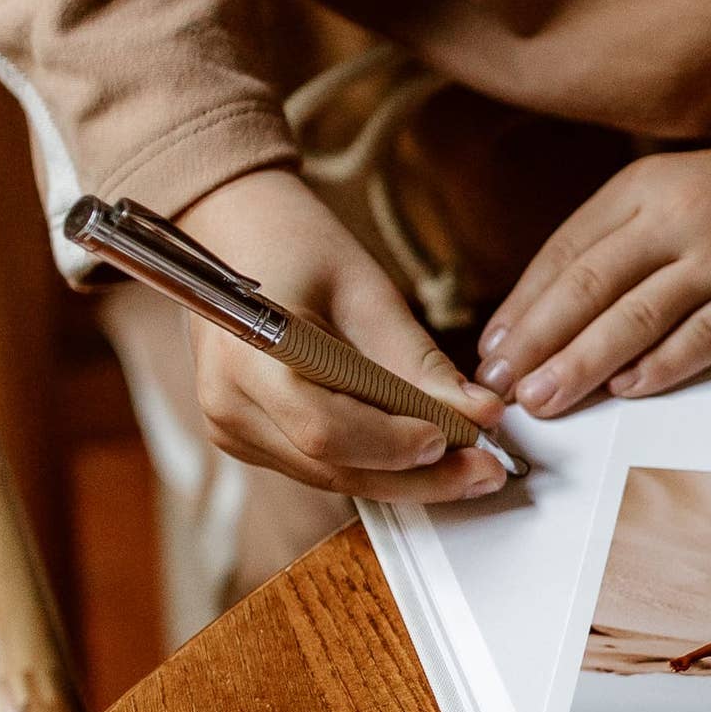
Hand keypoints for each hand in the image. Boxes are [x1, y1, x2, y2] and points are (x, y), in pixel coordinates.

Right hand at [177, 168, 514, 502]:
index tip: (456, 439)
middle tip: (485, 470)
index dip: (394, 445)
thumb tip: (479, 415)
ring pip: (332, 478)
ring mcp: (231, 428)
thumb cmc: (297, 245)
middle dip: (416, 476)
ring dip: (403, 478)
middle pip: (332, 468)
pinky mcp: (248, 438)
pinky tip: (423, 456)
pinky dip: (375, 465)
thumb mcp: (368, 293)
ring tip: (468, 465)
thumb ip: (419, 362)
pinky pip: (321, 467)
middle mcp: (225, 405)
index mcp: (248, 358)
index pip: (325, 432)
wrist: (236, 233)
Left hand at [479, 16, 710, 416]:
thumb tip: (542, 311)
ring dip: (584, 361)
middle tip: (498, 386)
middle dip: (538, 340)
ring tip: (544, 398)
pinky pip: (710, 334)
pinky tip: (627, 390)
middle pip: (593, 283)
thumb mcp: (671, 190)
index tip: (489, 350)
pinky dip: (664, 364)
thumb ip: (614, 239)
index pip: (567, 251)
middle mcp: (682, 214)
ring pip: (641, 313)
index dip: (523, 305)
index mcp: (646, 186)